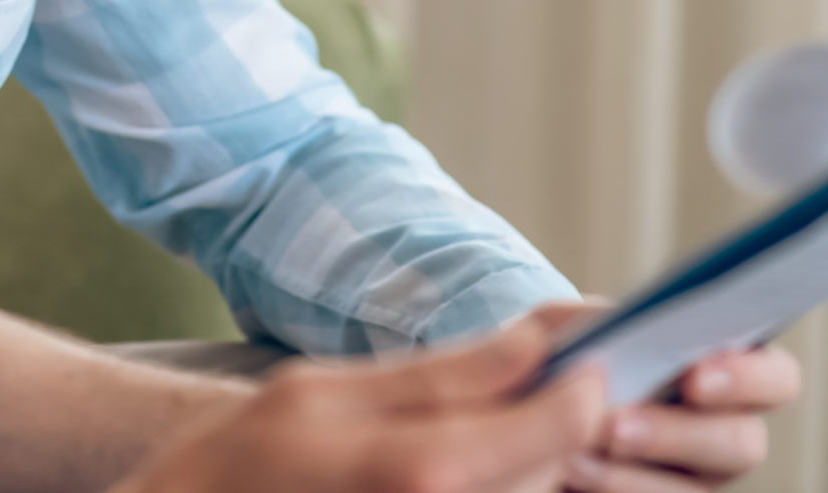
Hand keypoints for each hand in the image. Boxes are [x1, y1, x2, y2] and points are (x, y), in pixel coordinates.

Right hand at [113, 308, 605, 492]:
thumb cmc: (240, 462)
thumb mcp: (320, 393)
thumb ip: (440, 376)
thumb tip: (536, 347)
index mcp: (423, 469)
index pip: (564, 428)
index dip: (587, 387)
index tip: (581, 361)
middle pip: (559, 471)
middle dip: (558, 429)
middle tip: (540, 391)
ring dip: (528, 468)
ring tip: (496, 432)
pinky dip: (497, 488)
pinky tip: (459, 470)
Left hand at [541, 305, 800, 492]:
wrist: (526, 418)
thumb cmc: (556, 363)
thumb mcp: (554, 330)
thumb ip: (577, 318)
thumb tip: (607, 323)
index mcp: (724, 372)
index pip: (777, 378)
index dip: (750, 378)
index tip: (695, 376)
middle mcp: (724, 432)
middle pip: (743, 443)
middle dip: (678, 434)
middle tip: (616, 424)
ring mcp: (697, 480)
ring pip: (696, 491)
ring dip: (635, 476)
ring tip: (576, 455)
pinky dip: (614, 490)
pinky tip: (570, 472)